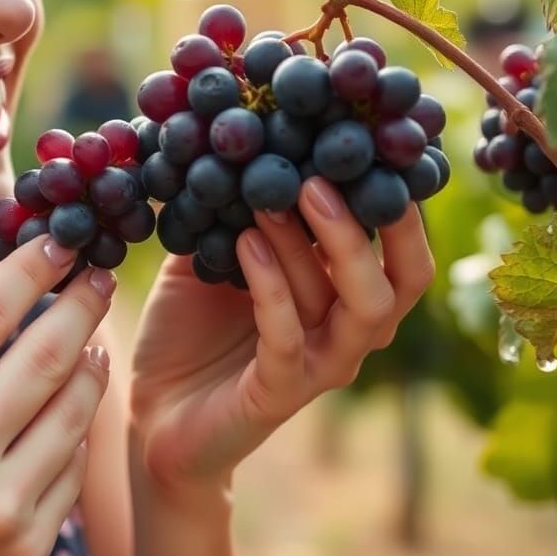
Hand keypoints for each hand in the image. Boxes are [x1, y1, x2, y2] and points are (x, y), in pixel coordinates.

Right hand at [0, 236, 114, 555]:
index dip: (33, 267)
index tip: (60, 239)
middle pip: (46, 354)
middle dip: (82, 301)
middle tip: (100, 274)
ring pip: (75, 409)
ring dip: (92, 359)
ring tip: (93, 333)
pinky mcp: (26, 548)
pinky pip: (74, 466)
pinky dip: (78, 425)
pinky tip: (73, 401)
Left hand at [129, 176, 434, 498]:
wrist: (156, 410)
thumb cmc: (189, 330)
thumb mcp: (211, 259)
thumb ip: (233, 213)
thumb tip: (235, 144)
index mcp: (342, 299)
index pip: (400, 254)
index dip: (398, 206)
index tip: (363, 150)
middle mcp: (346, 334)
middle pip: (397, 282)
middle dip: (368, 225)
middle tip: (320, 176)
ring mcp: (318, 367)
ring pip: (350, 305)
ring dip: (312, 245)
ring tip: (275, 198)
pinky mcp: (279, 394)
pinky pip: (287, 337)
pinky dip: (270, 286)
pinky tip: (244, 243)